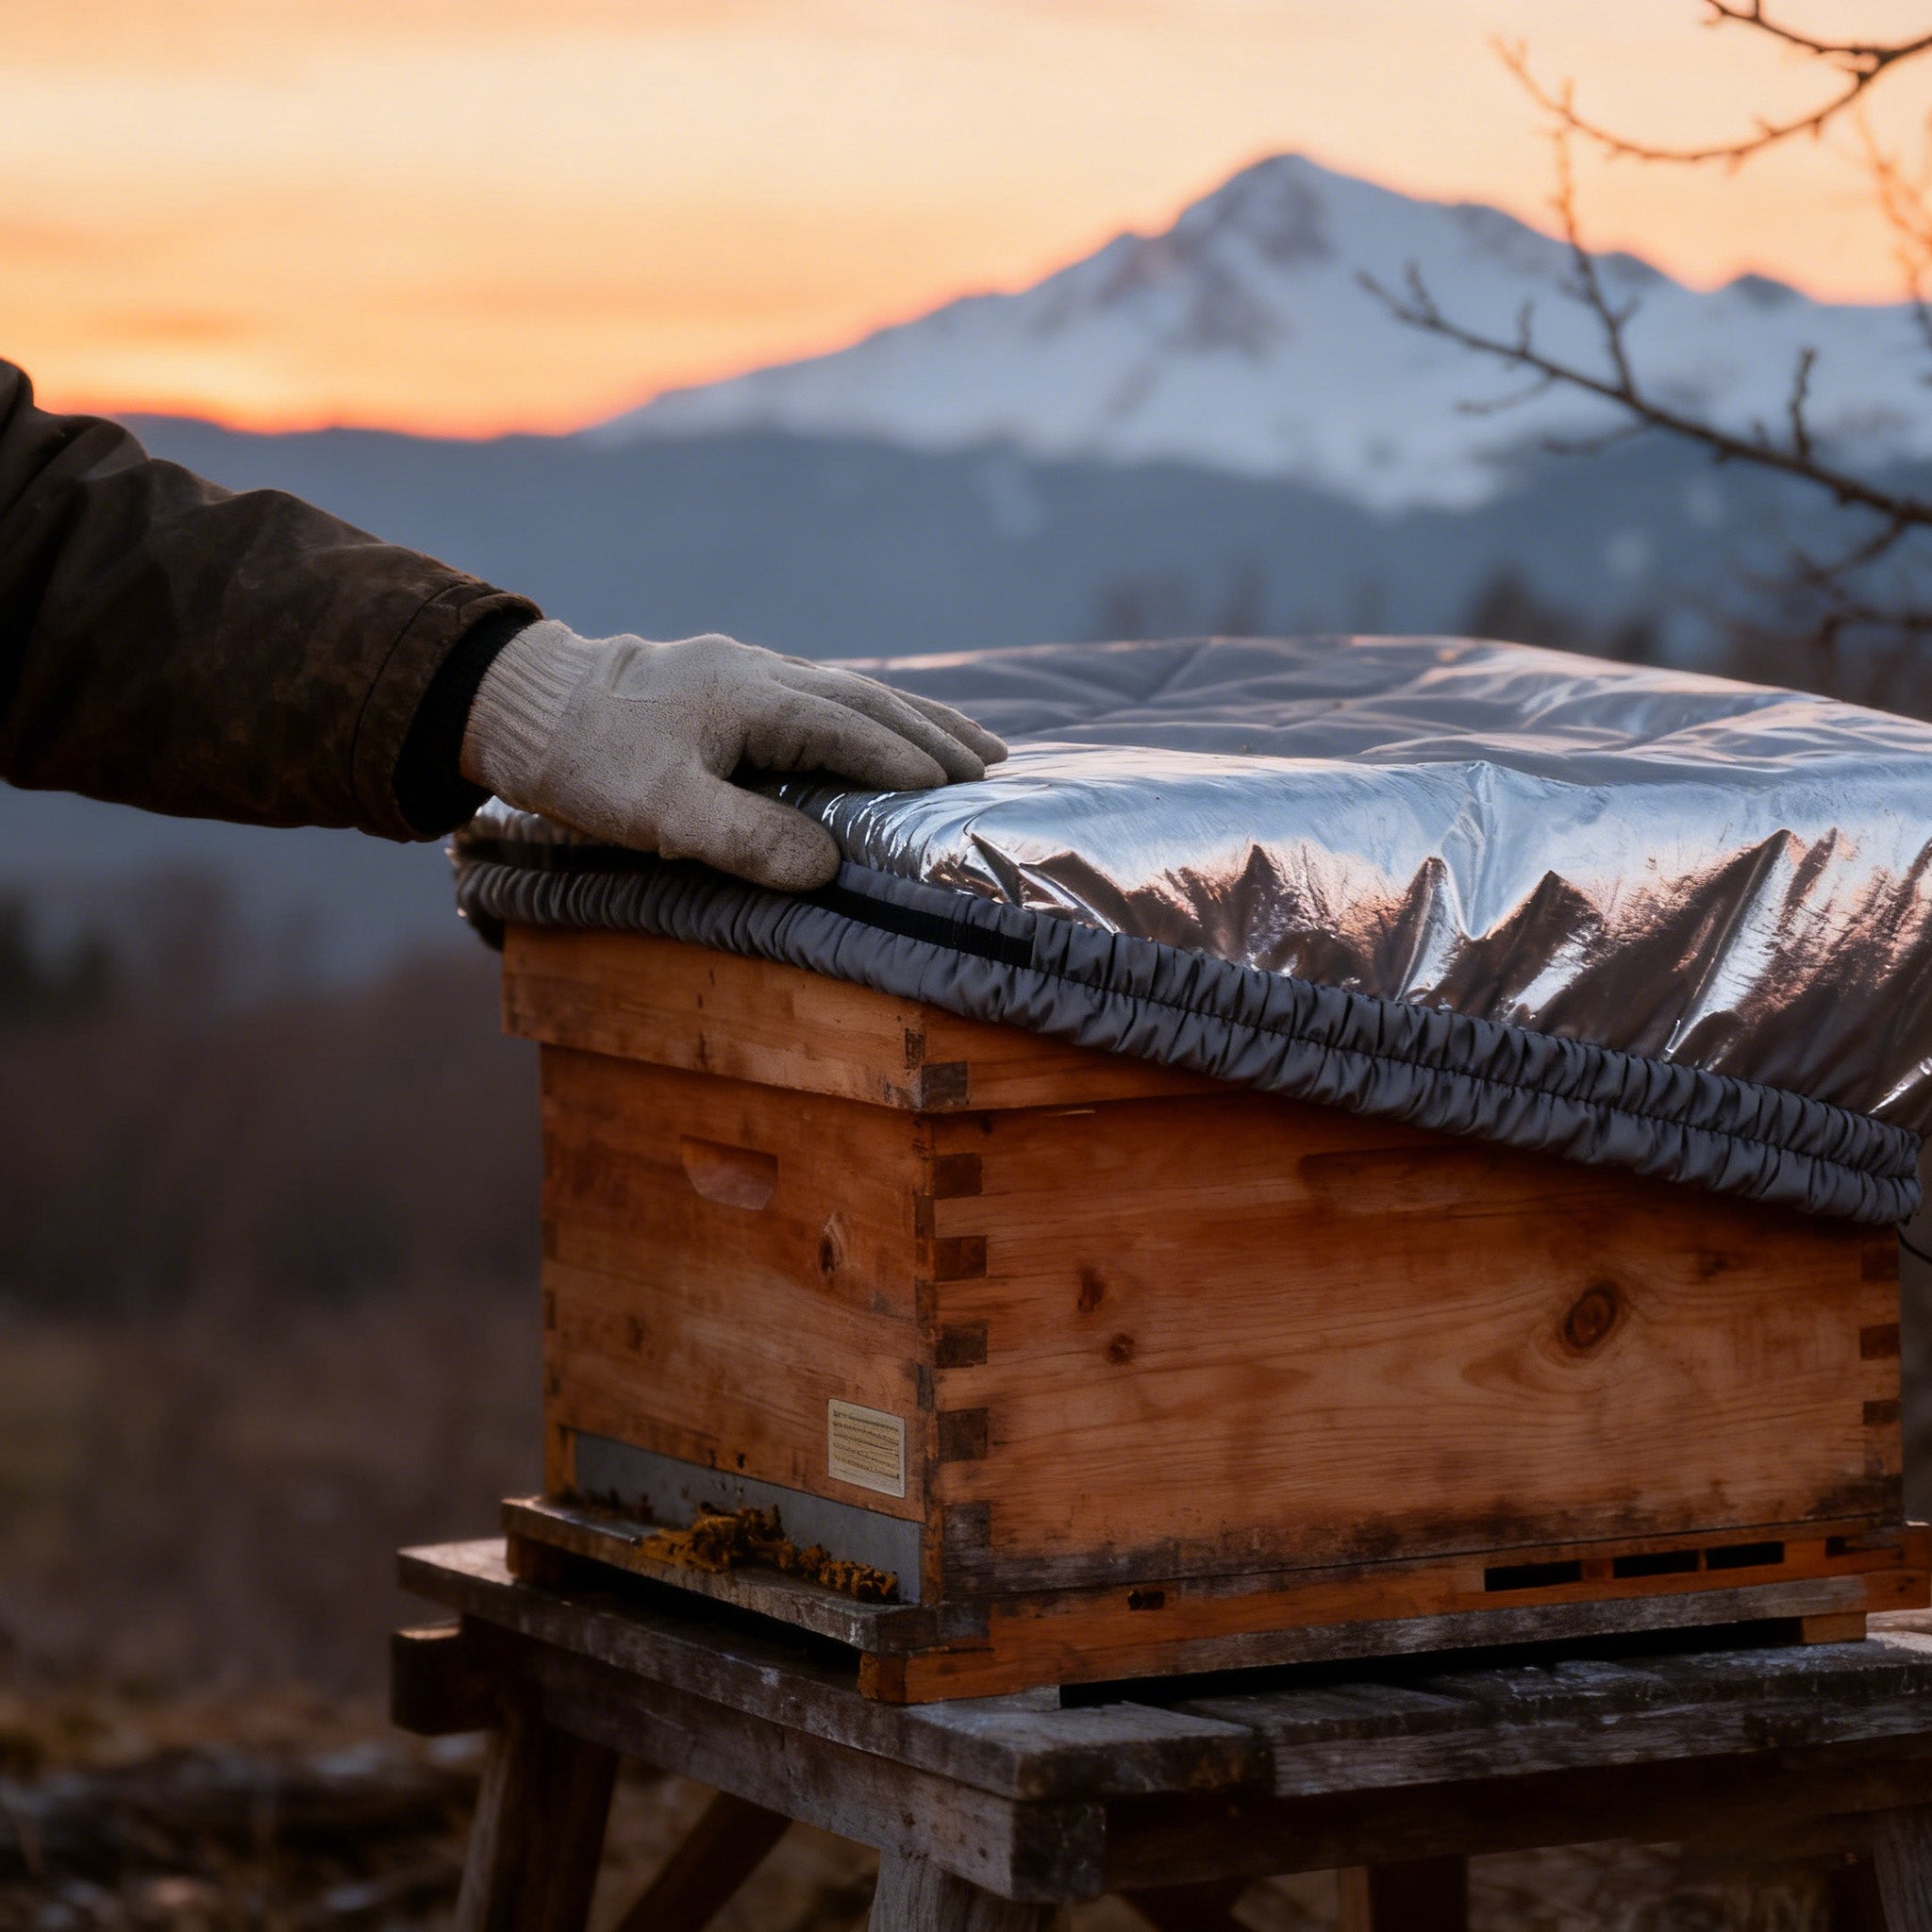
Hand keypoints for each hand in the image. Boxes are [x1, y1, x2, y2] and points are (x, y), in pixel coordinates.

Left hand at [459, 620, 1006, 889]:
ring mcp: (745, 670)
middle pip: (866, 699)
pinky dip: (868, 712)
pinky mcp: (728, 679)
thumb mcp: (659, 811)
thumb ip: (743, 836)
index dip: (905, 759)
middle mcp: (760, 672)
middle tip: (993, 761)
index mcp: (752, 698)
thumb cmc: (590, 760)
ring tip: (969, 742)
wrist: (523, 701)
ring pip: (848, 689)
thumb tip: (825, 864)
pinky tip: (880, 727)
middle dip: (933, 731)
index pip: (849, 729)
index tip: (958, 787)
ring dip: (912, 716)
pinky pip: (820, 691)